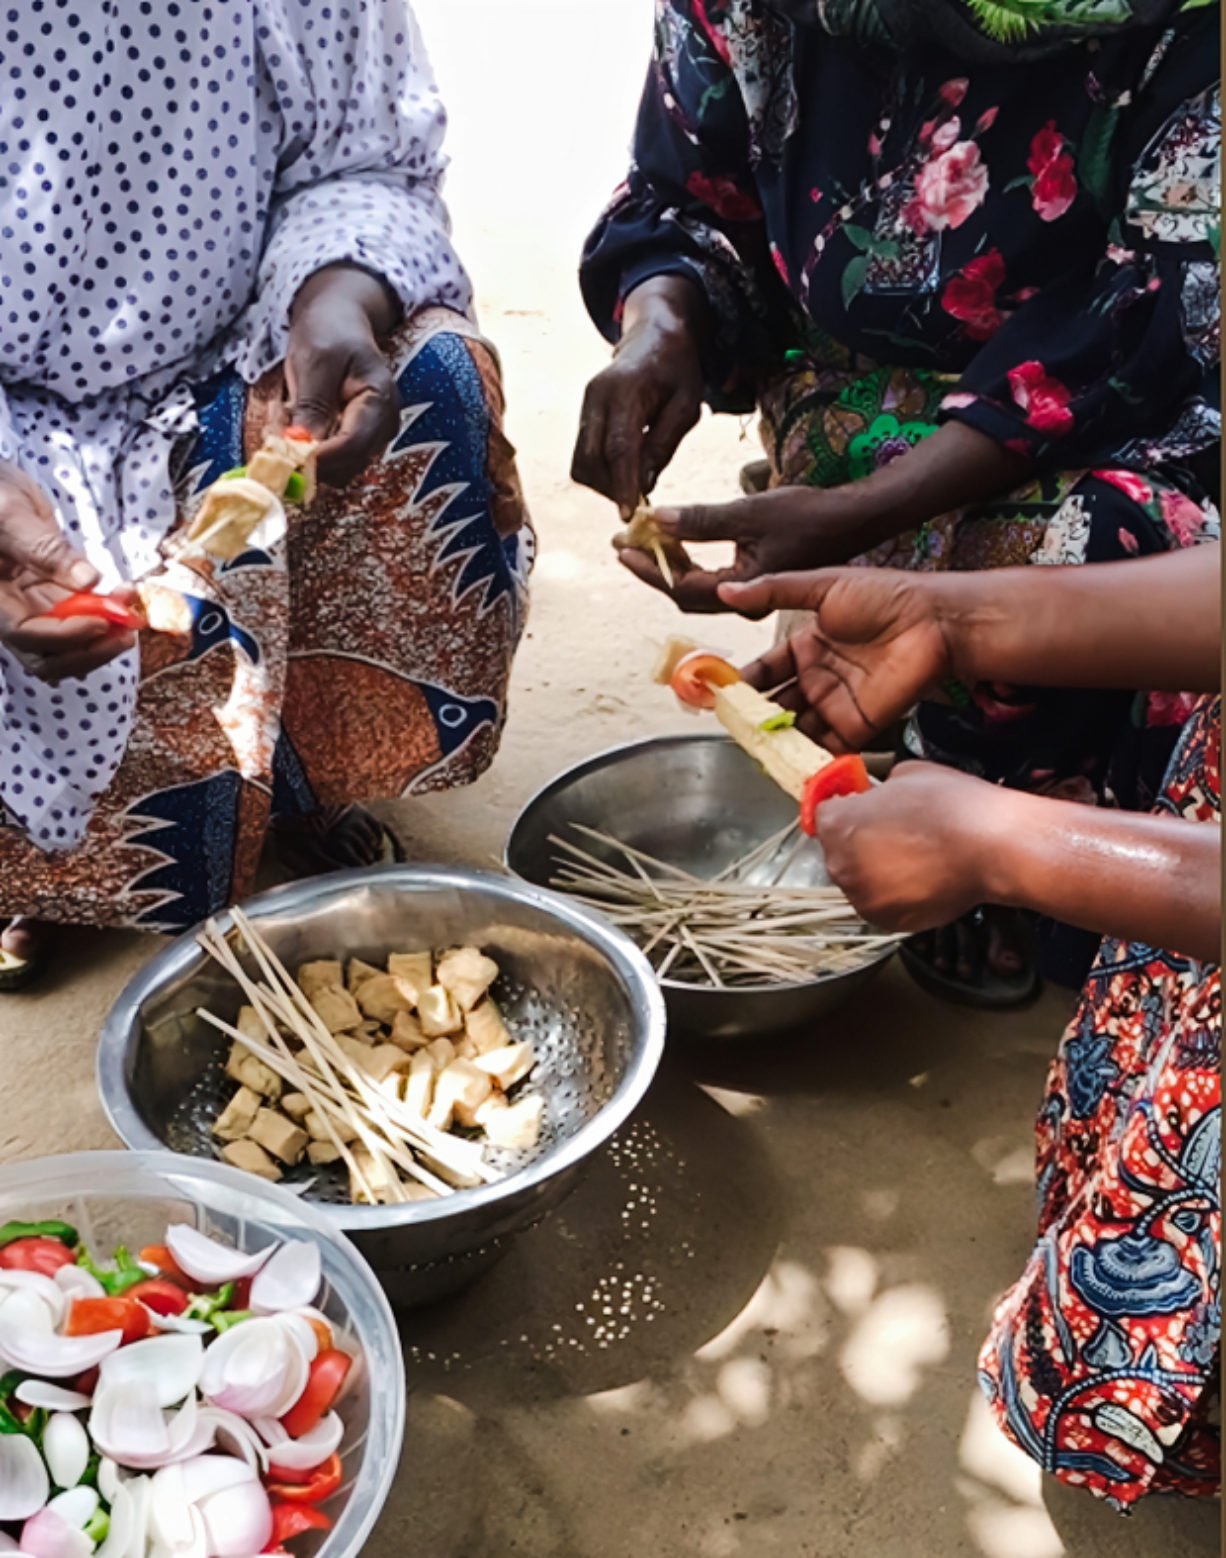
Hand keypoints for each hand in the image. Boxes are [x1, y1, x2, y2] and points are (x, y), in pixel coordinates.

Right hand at [0, 464, 135, 682]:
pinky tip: (126, 598)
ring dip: (104, 638)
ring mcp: (34, 604)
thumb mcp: (10, 512)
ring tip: (133, 614)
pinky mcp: (55, 595)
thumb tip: (88, 579)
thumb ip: (44, 547)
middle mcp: (12, 608)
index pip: (25, 634)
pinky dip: (107, 616)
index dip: (65, 635)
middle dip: (90, 649)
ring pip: (69, 643)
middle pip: (48, 653)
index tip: (102, 622)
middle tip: (126, 632)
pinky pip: (82, 617)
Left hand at [286, 264, 401, 486]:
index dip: (319, 456)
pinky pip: (327, 461)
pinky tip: (291, 417)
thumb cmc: (330, 331)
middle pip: (345, 464)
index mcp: (380, 401)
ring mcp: (369, 437)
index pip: (353, 444)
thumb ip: (312, 406)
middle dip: (305, 453)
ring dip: (300, 451)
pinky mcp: (352, 442)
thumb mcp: (316, 360)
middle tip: (275, 418)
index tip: (283, 451)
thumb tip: (302, 450)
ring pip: (333, 468)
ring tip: (281, 411)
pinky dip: (303, 447)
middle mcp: (381, 427)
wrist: (339, 319)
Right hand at [571, 276, 705, 513]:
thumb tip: (643, 485)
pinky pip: (584, 456)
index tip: (629, 514)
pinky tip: (625, 473)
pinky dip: (601, 473)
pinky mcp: (584, 416)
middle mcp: (595, 397)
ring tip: (633, 487)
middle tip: (639, 502)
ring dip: (604, 484)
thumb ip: (663, 444)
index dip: (622, 484)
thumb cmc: (677, 369)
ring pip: (581, 463)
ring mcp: (585, 407)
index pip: (618, 447)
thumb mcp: (686, 406)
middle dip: (612, 488)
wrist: (654, 335)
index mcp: (624, 390)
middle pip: (591, 460)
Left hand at [619, 485, 877, 612]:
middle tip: (627, 543)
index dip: (649, 568)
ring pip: (698, 591)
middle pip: (685, 596)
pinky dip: (690, 564)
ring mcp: (752, 597)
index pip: (682, 588)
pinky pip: (713, 583)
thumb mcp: (749, 512)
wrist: (852, 520)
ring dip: (669, 566)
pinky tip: (677, 542)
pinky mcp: (756, 586)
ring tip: (646, 540)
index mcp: (746, 590)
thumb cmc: (808, 515)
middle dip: (653, 569)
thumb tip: (656, 519)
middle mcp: (747, 603)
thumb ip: (700, 520)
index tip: (624, 547)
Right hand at [720, 569, 954, 748]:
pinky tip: (782, 762)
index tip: (716, 693)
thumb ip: (773, 591)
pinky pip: (825, 748)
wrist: (933, 621)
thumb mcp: (822, 585)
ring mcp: (836, 704)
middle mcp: (818, 678)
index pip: (765, 670)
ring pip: (795, 728)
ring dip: (773, 739)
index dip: (742, 682)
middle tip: (729, 725)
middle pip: (776, 704)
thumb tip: (725, 590)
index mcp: (807, 645)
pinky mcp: (857, 726)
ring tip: (749, 746)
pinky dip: (804, 758)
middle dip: (752, 716)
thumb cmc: (884, 596)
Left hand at [816, 763, 1014, 932]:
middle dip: (862, 842)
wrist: (991, 846)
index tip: (861, 808)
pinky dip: (898, 895)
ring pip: (862, 881)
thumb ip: (879, 790)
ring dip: (879, 871)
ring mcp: (863, 897)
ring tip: (916, 856)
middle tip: (897, 832)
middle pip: (840, 851)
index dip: (847, 808)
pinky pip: (883, 904)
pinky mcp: (887, 921)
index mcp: (837, 824)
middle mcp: (842, 865)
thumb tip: (879, 797)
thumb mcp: (906, 774)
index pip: (824, 815)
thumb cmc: (953, 807)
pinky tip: (924, 876)